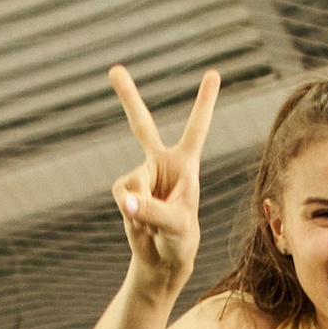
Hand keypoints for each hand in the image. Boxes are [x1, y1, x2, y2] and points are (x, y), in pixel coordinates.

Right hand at [107, 62, 218, 280]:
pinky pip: (122, 197)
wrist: (163, 259)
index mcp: (185, 164)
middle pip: (141, 125)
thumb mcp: (175, 225)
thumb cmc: (181, 239)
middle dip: (127, 97)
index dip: (204, 102)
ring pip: (132, 183)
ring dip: (142, 207)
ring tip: (155, 223)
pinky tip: (141, 222)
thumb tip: (125, 201)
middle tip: (114, 70)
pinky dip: (130, 213)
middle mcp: (161, 163)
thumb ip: (151, 211)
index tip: (212, 74)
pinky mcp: (126, 191)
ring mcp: (141, 175)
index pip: (196, 129)